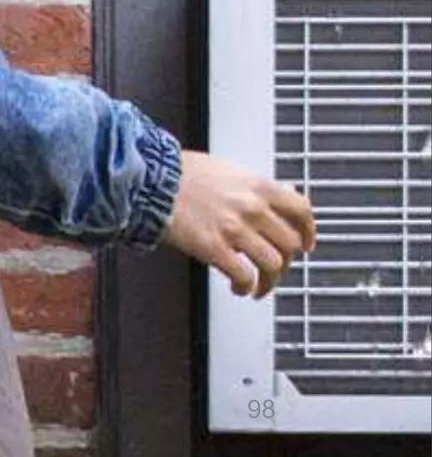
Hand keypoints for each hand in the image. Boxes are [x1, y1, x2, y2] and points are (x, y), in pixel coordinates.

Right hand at [162, 149, 316, 298]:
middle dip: (285, 261)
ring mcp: (236, 229)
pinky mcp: (215, 248)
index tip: (305, 243)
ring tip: (257, 286)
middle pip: (290, 244)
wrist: (149, 180)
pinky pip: (244, 276)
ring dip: (268, 280)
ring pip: (273, 265)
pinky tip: (238, 287)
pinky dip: (245, 287)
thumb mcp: (226, 169)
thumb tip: (276, 196)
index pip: (302, 211)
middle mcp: (253, 208)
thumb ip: (253, 186)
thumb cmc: (179, 173)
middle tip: (274, 268)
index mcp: (259, 186)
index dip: (308, 232)